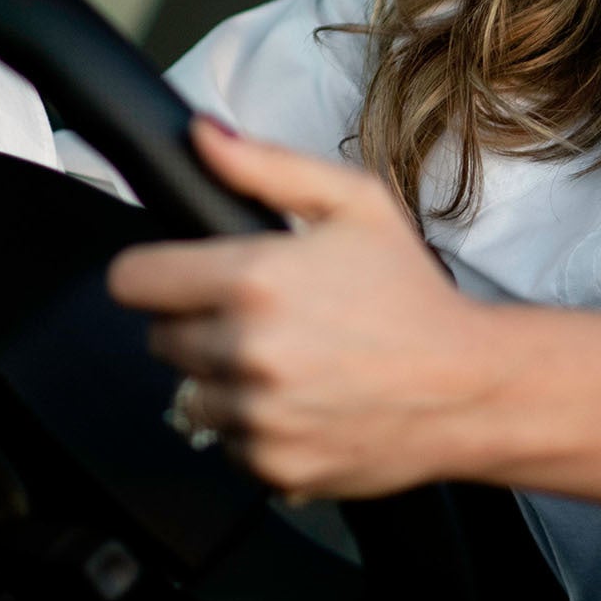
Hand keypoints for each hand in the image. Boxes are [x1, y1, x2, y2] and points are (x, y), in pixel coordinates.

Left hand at [109, 120, 489, 500]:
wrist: (468, 385)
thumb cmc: (413, 292)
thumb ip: (267, 166)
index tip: (180, 278)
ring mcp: (256, 415)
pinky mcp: (271, 466)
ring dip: (226, 381)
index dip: (156, 273)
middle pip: (159, 339)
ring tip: (291, 362)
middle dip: (200, 325)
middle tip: (264, 317)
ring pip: (190, 396)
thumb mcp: (355, 204)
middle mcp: (245, 350)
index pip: (132, 281)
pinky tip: (307, 402)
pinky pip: (229, 444)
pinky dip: (258, 428)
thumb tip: (201, 135)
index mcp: (253, 278)